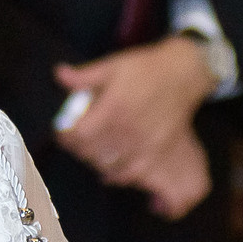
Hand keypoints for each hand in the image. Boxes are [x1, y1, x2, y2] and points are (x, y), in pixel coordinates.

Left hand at [54, 37, 217, 217]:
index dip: (67, 137)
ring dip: (96, 162)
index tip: (64, 133)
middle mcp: (127, 130)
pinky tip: (111, 169)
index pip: (80, 135)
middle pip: (91, 153)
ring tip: (93, 153)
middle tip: (77, 143)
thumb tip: (59, 74)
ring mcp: (143, 144)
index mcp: (113, 108)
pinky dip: (117, 175)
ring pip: (109, 167)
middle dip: (79, 149)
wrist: (183, 74)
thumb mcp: (112, 66)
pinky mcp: (157, 154)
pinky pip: (131, 175)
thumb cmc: (147, 68)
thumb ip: (84, 76)